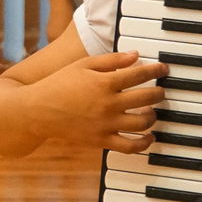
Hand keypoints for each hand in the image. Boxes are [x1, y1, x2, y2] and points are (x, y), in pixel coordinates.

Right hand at [25, 50, 167, 152]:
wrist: (38, 111)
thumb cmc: (59, 83)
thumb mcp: (83, 65)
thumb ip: (111, 60)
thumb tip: (136, 55)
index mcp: (104, 82)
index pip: (140, 74)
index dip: (156, 70)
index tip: (163, 69)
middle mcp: (108, 104)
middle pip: (147, 98)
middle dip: (159, 92)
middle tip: (160, 90)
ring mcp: (106, 124)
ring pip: (143, 122)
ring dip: (153, 115)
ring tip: (152, 110)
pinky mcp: (102, 140)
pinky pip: (130, 146)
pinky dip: (145, 143)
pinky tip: (149, 136)